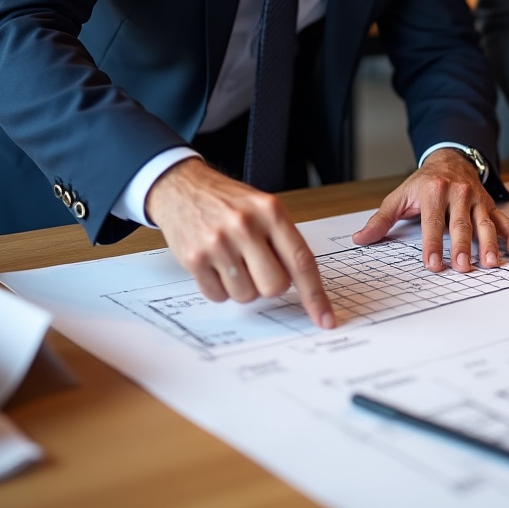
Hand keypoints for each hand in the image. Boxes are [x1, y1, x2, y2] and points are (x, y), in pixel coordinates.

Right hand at [146, 158, 334, 328]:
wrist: (183, 187)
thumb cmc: (230, 202)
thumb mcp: (265, 208)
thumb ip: (285, 242)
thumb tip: (304, 286)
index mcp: (271, 212)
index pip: (301, 261)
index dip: (315, 295)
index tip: (325, 320)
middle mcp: (246, 226)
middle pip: (275, 286)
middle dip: (270, 285)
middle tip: (258, 266)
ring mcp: (218, 242)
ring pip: (247, 295)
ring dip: (243, 286)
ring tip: (233, 260)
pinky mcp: (194, 258)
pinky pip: (218, 296)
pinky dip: (220, 287)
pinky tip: (216, 264)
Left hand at [351, 149, 508, 271]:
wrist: (450, 158)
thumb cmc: (423, 182)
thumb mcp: (400, 196)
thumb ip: (381, 220)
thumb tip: (360, 239)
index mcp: (433, 191)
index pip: (431, 221)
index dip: (432, 243)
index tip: (432, 263)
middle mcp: (457, 194)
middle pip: (460, 223)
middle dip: (462, 246)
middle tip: (463, 267)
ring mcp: (476, 199)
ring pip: (484, 223)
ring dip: (488, 244)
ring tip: (490, 263)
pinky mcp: (490, 205)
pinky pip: (504, 220)